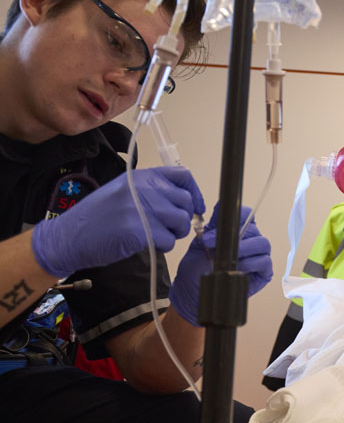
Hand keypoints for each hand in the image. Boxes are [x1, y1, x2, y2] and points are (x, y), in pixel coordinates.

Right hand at [31, 166, 203, 277]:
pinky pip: (168, 241)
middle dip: (183, 218)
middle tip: (170, 228)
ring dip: (175, 233)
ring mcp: (142, 208)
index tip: (195, 207)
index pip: (183, 176)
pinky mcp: (139, 230)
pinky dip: (162, 247)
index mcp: (142, 176)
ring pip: (181, 222)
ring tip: (157, 236)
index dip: (194, 193)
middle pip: (186, 202)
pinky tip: (146, 244)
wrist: (69, 236)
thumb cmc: (99, 217)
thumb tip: (185, 199)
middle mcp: (144, 188)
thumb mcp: (124, 191)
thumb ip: (152, 190)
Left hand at [168, 204, 272, 325]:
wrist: (193, 290)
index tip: (223, 223)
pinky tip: (238, 267)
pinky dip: (251, 263)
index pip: (247, 214)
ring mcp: (259, 256)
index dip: (239, 215)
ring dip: (245, 248)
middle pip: (254, 229)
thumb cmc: (197, 267)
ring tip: (228, 257)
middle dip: (235, 235)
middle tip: (213, 243)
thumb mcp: (200, 242)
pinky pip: (265, 261)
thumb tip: (220, 208)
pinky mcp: (264, 272)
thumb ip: (212, 226)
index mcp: (238, 230)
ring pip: (262, 243)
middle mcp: (251, 240)